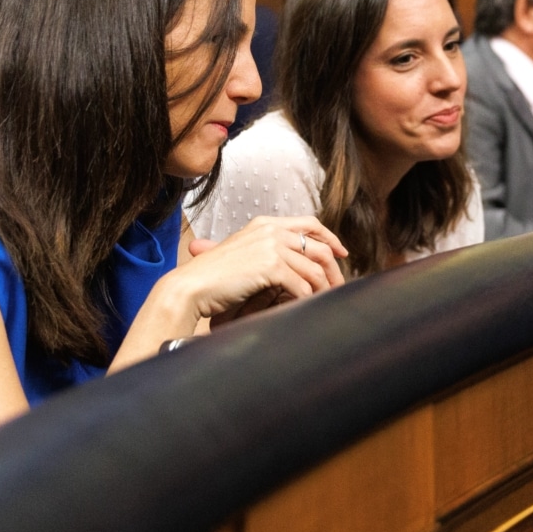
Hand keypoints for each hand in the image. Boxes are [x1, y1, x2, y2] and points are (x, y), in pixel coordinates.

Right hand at [170, 215, 346, 323]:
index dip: (330, 238)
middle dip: (334, 269)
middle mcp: (270, 231)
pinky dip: (308, 299)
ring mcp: (271, 247)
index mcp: (264, 224)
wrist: (191, 287)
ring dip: (324, 288)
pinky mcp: (271, 267)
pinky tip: (307, 308)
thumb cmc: (212, 277)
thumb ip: (266, 251)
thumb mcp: (242, 253)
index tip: (341, 253)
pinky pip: (302, 286)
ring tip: (325, 301)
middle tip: (338, 287)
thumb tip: (293, 263)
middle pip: (319, 247)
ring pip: (315, 269)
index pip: (309, 224)